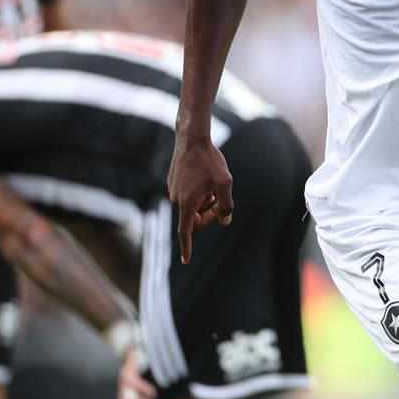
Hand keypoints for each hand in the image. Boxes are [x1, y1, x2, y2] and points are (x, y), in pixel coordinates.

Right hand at [167, 134, 233, 263]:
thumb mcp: (225, 183)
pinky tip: (204, 178)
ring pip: (190, 206)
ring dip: (203, 203)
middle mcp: (176, 199)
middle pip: (193, 219)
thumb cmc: (209, 160)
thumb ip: (226, 205)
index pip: (186, 232)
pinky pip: (186, 195)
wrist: (191, 138)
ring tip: (213, 187)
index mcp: (187, 203)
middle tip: (221, 203)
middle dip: (207, 216)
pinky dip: (197, 194)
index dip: (187, 248)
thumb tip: (225, 221)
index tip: (186, 260)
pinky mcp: (172, 181)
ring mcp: (172, 190)